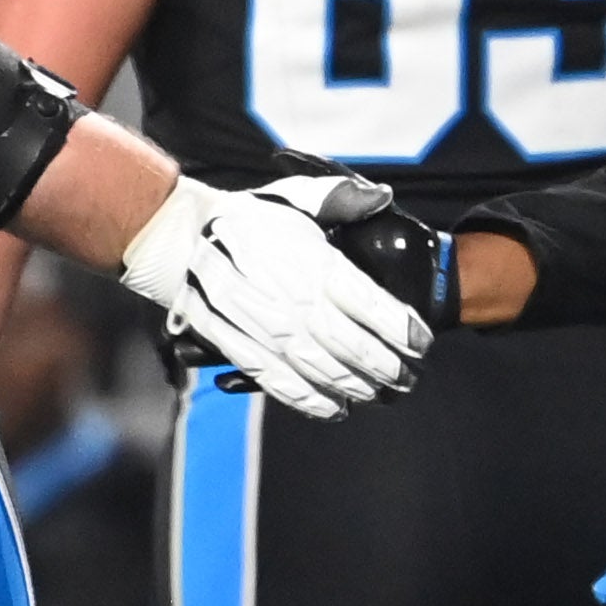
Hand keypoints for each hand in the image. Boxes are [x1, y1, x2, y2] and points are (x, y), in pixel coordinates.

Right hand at [120, 169, 430, 419]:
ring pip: (319, 368)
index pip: (369, 304)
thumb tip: (380, 198)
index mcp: (313, 262)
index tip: (422, 343)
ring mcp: (264, 328)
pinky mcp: (238, 347)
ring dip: (353, 387)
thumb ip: (343, 199)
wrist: (182, 236)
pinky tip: (332, 408)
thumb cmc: (249, 218)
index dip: (401, 328)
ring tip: (377, 395)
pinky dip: (308, 400)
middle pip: (350, 344)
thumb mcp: (298, 197)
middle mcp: (292, 299)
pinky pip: (279, 381)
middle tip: (407, 378)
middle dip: (385, 367)